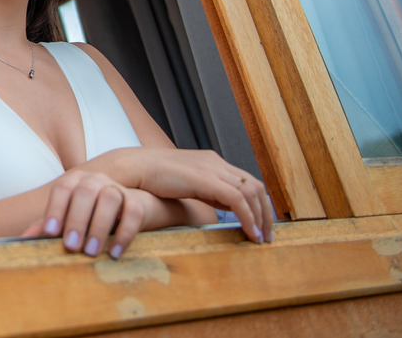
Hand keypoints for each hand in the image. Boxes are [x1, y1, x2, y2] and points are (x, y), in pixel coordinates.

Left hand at [19, 170, 146, 258]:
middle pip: (85, 192)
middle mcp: (95, 180)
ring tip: (91, 251)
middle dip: (77, 220)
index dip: (55, 208)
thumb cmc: (90, 215)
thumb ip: (48, 226)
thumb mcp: (69, 219)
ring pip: (110, 198)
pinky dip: (125, 233)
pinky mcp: (137, 201)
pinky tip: (115, 252)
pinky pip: (133, 212)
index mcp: (75, 181)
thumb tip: (23, 238)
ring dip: (99, 226)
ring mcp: (117, 188)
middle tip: (72, 247)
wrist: (126, 208)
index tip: (50, 232)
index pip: (62, 189)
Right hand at [89, 147, 273, 244]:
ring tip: (259, 239)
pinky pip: (238, 200)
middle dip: (266, 213)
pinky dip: (248, 217)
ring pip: (252, 193)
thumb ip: (205, 190)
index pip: (248, 182)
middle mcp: (217, 162)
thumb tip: (220, 208)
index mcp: (213, 162)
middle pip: (256, 187)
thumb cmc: (153, 178)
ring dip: (260, 218)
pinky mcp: (206, 179)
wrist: (134, 167)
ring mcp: (213, 169)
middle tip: (266, 236)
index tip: (261, 225)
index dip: (259, 205)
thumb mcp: (186, 183)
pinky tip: (249, 233)